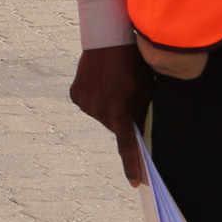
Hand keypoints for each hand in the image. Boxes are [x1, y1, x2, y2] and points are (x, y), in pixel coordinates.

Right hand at [68, 44, 152, 185]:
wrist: (108, 38)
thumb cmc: (134, 63)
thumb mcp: (146, 89)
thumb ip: (141, 113)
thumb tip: (138, 130)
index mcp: (119, 114)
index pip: (127, 148)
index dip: (133, 166)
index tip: (136, 183)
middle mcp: (99, 114)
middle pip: (113, 126)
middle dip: (121, 117)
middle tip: (126, 94)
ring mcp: (85, 105)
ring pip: (100, 114)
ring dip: (107, 105)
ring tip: (113, 82)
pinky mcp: (75, 94)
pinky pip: (88, 102)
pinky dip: (95, 96)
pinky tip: (100, 80)